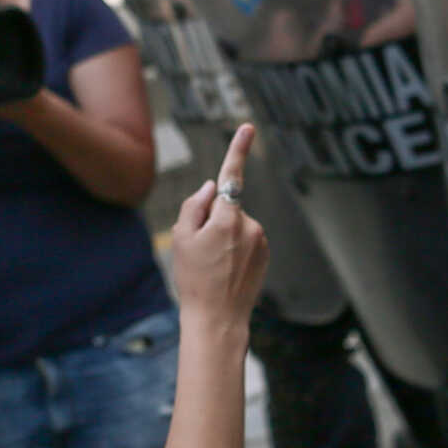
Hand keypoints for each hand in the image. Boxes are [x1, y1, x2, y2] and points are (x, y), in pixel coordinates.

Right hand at [170, 125, 268, 330]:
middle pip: (226, 208)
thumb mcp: (181, 239)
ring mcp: (261, 240)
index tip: (248, 127)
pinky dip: (235, 249)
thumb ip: (194, 206)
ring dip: (224, 236)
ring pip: (236, 225)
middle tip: (200, 251)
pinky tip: (227, 271)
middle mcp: (250, 225)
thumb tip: (213, 186)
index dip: (238, 149)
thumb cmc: (194, 279)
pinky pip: (245, 240)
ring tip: (213, 266)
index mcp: (227, 219)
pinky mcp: (265, 253)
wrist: (218, 319)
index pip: (232, 176)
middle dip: (213, 219)